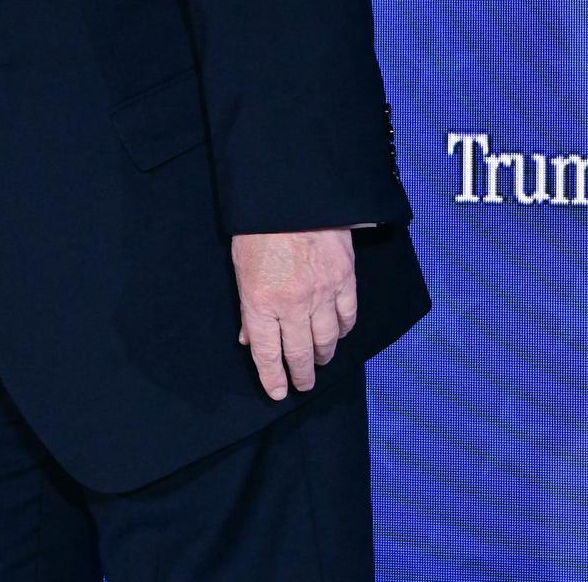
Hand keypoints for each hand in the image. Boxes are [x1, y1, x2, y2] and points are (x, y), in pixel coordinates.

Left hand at [232, 228, 357, 399]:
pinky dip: (343, 330)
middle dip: (301, 375)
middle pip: (300, 353)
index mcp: (260, 301)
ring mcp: (322, 293)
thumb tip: (250, 338)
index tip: (278, 393)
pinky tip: (338, 334)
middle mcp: (293, 304)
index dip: (273, 378)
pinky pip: (347, 316)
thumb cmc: (258, 227)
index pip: (267, 353)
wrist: (292, 194)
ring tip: (320, 362)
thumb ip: (247, 306)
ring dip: (323, 356)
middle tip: (303, 385)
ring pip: (326, 340)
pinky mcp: (344, 279)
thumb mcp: (240, 266)